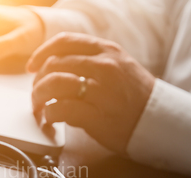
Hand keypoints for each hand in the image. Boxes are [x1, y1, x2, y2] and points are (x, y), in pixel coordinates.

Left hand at [27, 32, 155, 153]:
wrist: (158, 122)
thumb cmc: (134, 96)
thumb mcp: (118, 66)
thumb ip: (90, 60)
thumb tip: (53, 64)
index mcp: (107, 51)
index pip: (65, 42)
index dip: (42, 53)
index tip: (32, 66)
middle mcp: (104, 67)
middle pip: (54, 65)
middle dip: (38, 81)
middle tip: (36, 93)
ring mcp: (101, 92)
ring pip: (53, 85)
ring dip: (39, 97)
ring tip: (39, 107)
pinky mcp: (97, 116)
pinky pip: (60, 109)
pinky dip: (49, 114)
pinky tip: (50, 118)